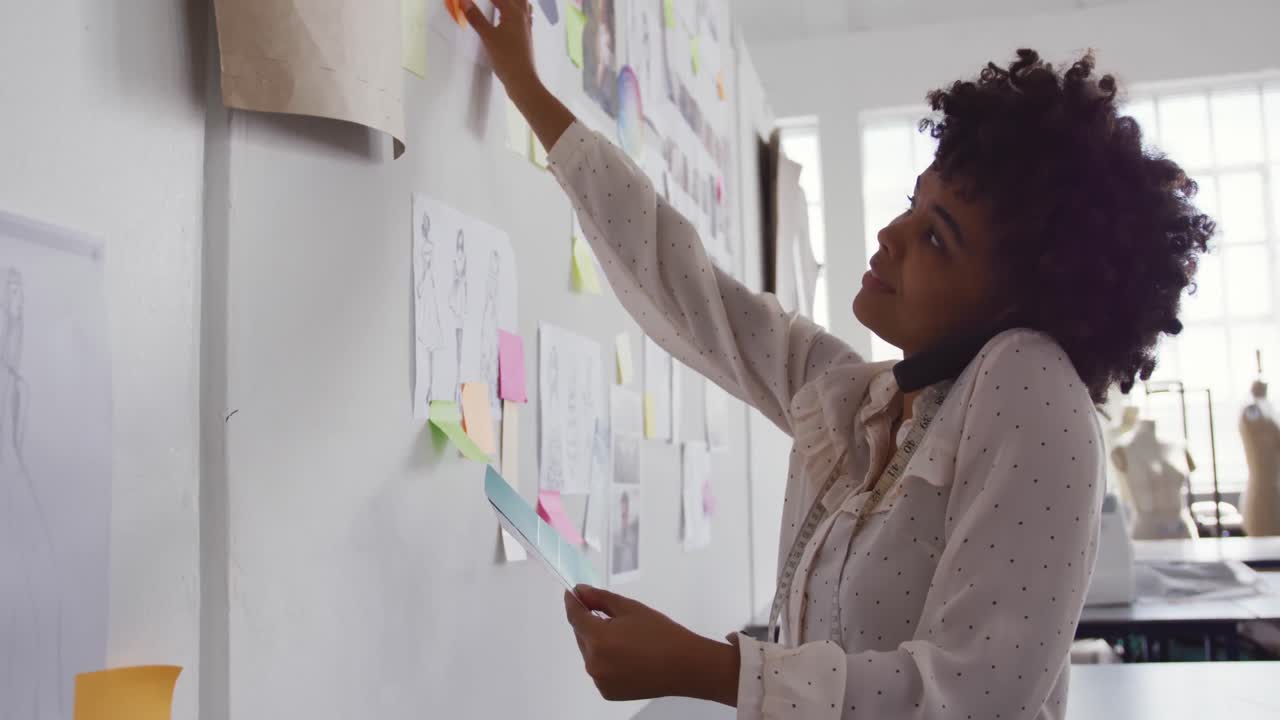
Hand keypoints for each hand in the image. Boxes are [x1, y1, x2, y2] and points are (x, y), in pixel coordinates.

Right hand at [462, 0, 539, 99]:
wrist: (522, 79)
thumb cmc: (505, 57)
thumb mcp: (487, 36)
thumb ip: (476, 17)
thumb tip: (465, 1)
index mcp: (513, 13)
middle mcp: (523, 16)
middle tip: (491, 2)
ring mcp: (526, 26)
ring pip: (523, 4)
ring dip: (513, 1)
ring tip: (499, 4)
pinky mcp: (526, 36)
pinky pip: (525, 15)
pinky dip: (517, 10)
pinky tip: (509, 16)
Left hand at [564, 586, 739, 704]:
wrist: (685, 665)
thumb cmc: (661, 634)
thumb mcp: (630, 609)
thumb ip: (600, 599)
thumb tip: (580, 591)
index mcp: (598, 639)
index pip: (575, 616)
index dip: (572, 602)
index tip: (572, 593)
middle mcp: (594, 663)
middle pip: (582, 635)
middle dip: (590, 622)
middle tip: (612, 616)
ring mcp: (599, 680)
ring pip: (590, 653)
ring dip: (598, 642)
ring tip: (626, 639)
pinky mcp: (607, 692)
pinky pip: (599, 669)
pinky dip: (606, 660)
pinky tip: (627, 655)